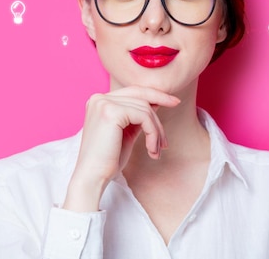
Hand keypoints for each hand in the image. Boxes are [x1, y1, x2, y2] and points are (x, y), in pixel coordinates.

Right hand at [63, 86, 180, 211]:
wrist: (93, 177)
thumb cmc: (108, 160)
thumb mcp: (126, 132)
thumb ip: (137, 116)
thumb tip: (156, 102)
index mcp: (99, 101)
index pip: (132, 91)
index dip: (154, 94)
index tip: (173, 101)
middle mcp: (99, 98)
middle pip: (140, 94)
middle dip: (160, 105)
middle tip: (175, 110)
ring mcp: (103, 103)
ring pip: (145, 108)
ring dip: (156, 130)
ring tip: (157, 150)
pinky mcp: (111, 112)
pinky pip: (144, 117)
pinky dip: (153, 133)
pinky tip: (151, 150)